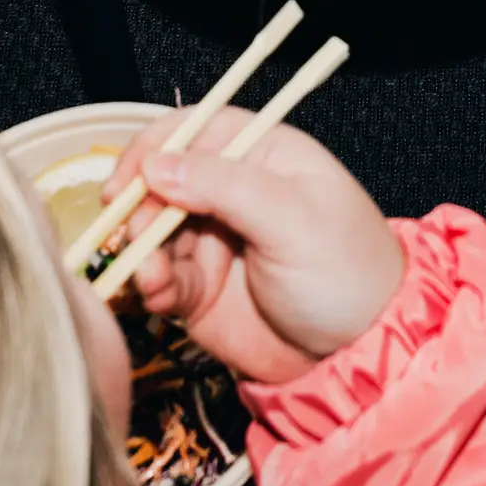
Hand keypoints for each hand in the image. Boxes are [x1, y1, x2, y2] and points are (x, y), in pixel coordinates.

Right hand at [105, 117, 406, 385]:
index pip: (194, 130)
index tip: (123, 181)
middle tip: (136, 238)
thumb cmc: (348, 274)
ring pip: (152, 232)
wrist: (362, 355)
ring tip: (154, 279)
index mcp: (262, 156)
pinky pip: (159, 278)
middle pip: (162, 182)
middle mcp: (233, 192)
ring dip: (141, 253)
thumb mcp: (292, 219)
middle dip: (140, 209)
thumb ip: (223, 186)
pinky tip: (161, 297)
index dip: (152, 150)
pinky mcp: (201, 289)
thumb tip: (156, 165)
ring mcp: (214, 241)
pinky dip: (151, 286)